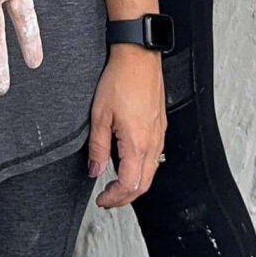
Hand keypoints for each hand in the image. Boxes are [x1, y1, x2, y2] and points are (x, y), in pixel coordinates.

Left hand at [89, 47, 165, 206]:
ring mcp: (159, 133)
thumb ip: (98, 148)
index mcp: (138, 143)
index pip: (130, 185)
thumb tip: (95, 170)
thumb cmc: (120, 79)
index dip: (115, 198)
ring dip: (134, 183)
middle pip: (144, 184)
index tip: (102, 200)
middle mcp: (153, 141)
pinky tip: (128, 163)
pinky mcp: (160, 125)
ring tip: (116, 184)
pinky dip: (141, 168)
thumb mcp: (99, 116)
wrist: (138, 56)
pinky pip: (154, 156)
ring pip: (151, 171)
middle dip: (125, 196)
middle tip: (107, 199)